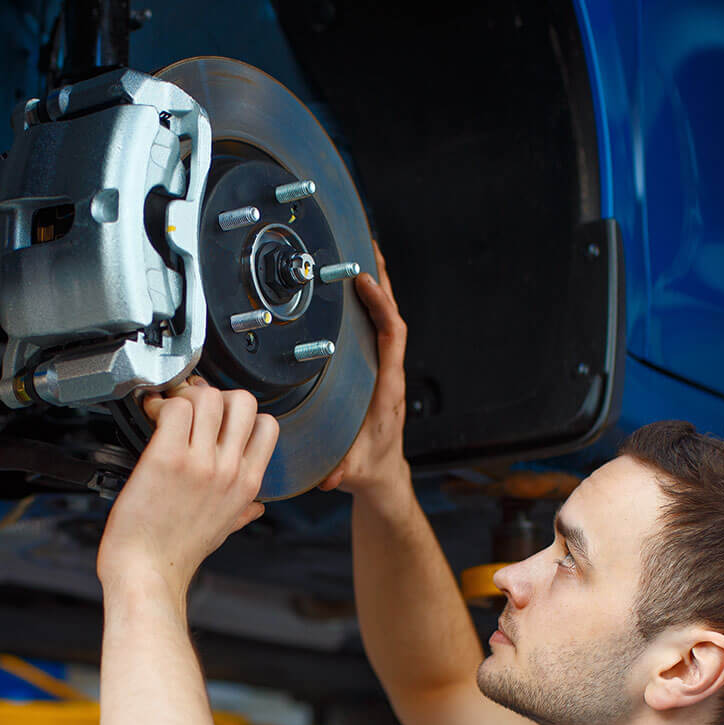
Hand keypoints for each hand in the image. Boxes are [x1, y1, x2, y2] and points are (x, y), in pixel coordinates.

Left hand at [97, 378, 278, 599]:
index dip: (241, 414)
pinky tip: (151, 417)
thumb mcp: (223, 530)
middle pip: (243, 401)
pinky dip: (161, 404)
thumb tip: (256, 507)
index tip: (217, 420)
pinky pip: (175, 408)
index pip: (267, 425)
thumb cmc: (177, 554)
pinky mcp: (168, 457)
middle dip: (217, 397)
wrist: (147, 572)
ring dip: (185, 397)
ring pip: (208, 397)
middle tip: (192, 410)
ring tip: (167, 412)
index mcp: (247, 485)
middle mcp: (229, 470)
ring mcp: (200, 463)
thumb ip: (243, 511)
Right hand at [318, 241, 409, 498]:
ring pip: (386, 320)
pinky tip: (354, 289)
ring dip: (378, 287)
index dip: (381, 306)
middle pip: (392, 316)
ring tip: (362, 254)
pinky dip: (370, 305)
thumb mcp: (352, 471)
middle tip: (367, 246)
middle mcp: (390, 373)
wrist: (383, 474)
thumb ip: (341, 472)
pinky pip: (377, 329)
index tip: (363, 282)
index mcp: (387, 388)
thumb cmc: (367, 467)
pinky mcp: (377, 370)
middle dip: (382, 281)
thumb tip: (330, 478)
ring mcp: (385, 370)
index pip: (391, 336)